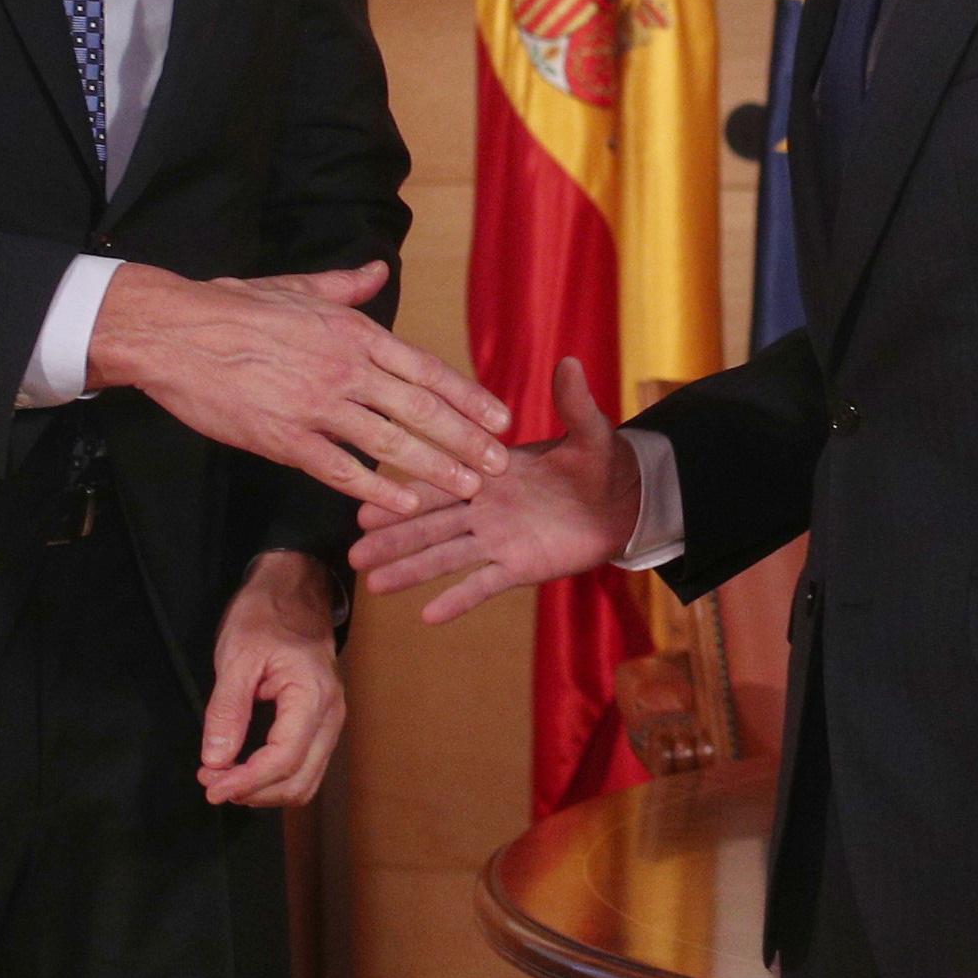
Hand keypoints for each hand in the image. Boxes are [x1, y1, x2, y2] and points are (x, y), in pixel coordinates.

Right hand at [87, 260, 510, 514]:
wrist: (174, 333)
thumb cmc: (235, 307)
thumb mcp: (300, 288)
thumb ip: (347, 286)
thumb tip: (379, 270)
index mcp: (354, 332)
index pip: (426, 369)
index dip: (468, 397)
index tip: (501, 419)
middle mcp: (345, 369)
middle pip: (420, 409)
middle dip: (466, 440)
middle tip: (501, 465)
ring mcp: (316, 405)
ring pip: (389, 442)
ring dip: (434, 467)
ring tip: (468, 489)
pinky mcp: (283, 437)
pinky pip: (338, 468)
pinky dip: (373, 487)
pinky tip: (401, 504)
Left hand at [199, 550, 343, 808]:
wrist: (294, 593)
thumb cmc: (264, 618)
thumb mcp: (236, 657)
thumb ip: (227, 711)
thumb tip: (215, 761)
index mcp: (312, 696)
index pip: (284, 759)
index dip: (246, 782)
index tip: (210, 786)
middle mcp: (331, 715)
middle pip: (299, 781)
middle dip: (254, 792)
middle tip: (211, 783)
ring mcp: (331, 722)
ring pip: (306, 781)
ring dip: (265, 791)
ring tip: (225, 780)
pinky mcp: (322, 725)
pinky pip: (306, 767)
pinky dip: (276, 780)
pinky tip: (246, 772)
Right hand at [347, 358, 641, 625]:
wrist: (625, 502)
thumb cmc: (601, 462)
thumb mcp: (589, 431)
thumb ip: (573, 403)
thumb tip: (570, 361)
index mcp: (492, 473)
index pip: (441, 481)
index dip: (405, 490)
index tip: (367, 499)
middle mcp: (485, 509)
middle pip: (430, 524)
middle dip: (392, 536)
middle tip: (352, 549)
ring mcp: (498, 541)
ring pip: (446, 557)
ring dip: (411, 570)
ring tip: (373, 583)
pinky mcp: (518, 568)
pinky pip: (482, 585)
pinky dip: (457, 600)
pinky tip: (427, 615)